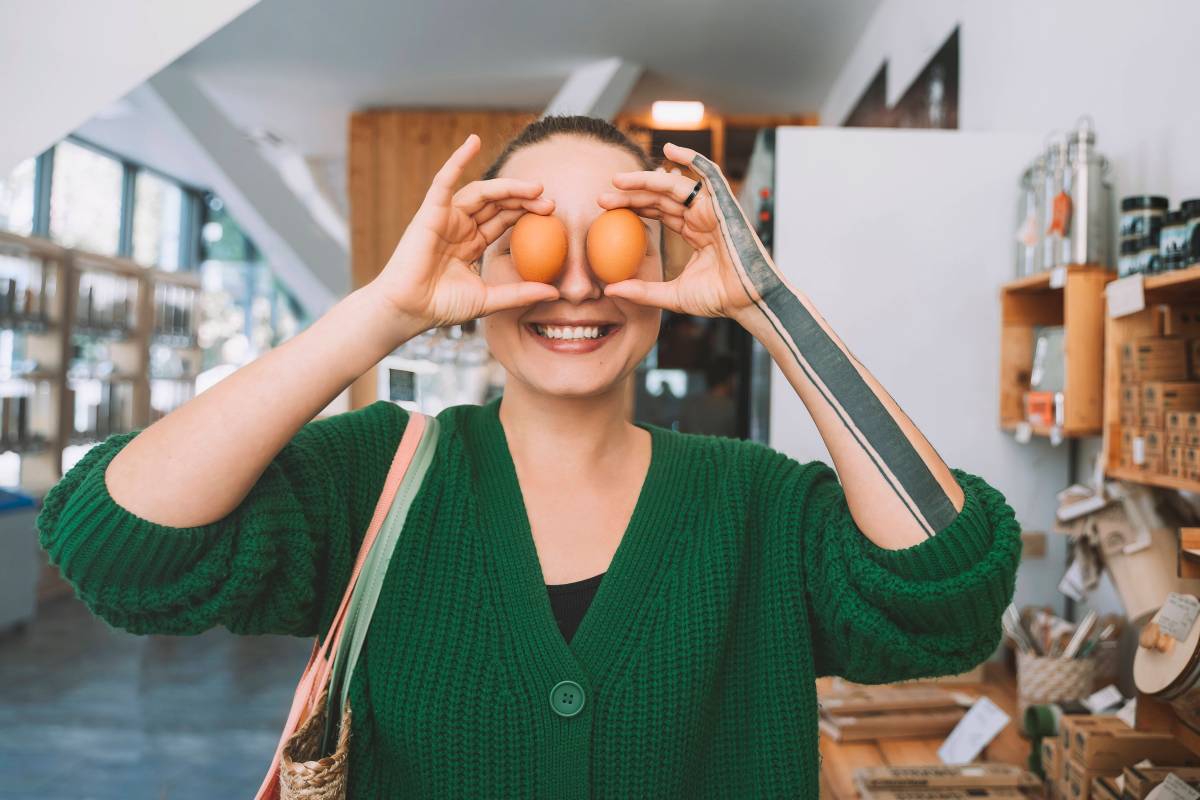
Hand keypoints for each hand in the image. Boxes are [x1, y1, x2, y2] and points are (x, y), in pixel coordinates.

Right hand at [368, 134, 560, 331]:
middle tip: (550, 202)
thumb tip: (554, 294)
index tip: (552, 214)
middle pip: (497, 203)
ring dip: (508, 186)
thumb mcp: (489, 299)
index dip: (526, 212)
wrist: (409, 310)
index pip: (504, 219)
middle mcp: (460, 226)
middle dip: (524, 199)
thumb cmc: (442, 307)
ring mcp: (445, 217)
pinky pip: (444, 180)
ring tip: (534, 188)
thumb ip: (520, 293)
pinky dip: (457, 159)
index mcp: (471, 243)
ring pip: (481, 192)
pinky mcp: (430, 212)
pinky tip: (473, 141)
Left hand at [597, 142, 778, 321]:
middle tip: (602, 198)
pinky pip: (709, 174)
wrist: (750, 301)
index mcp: (694, 232)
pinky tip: (670, 150)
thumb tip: (609, 290)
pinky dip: (692, 158)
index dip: (634, 206)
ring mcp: (714, 208)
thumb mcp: (672, 296)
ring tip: (618, 181)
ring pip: (675, 185)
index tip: (605, 208)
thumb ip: (642, 291)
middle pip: (661, 197)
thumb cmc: (720, 299)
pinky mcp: (725, 204)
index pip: (659, 211)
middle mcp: (702, 216)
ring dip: (646, 179)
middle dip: (631, 194)